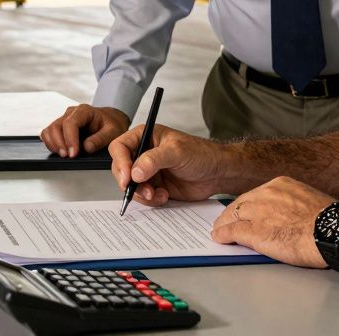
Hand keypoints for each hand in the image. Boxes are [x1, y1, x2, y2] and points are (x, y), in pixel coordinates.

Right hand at [40, 104, 129, 157]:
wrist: (110, 121)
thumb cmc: (112, 124)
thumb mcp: (113, 131)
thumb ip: (100, 139)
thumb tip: (86, 147)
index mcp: (84, 111)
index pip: (71, 123)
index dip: (70, 139)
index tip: (74, 154)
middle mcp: (71, 113)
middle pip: (56, 126)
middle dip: (59, 143)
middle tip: (67, 157)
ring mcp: (64, 119)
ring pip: (49, 130)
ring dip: (53, 144)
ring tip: (63, 156)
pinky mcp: (60, 128)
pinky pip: (48, 134)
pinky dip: (50, 144)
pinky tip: (59, 152)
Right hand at [108, 124, 234, 205]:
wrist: (217, 174)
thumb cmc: (201, 154)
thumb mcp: (177, 152)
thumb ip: (154, 160)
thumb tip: (135, 171)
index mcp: (145, 137)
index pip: (120, 147)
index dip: (121, 162)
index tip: (128, 177)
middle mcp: (143, 154)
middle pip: (121, 168)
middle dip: (129, 182)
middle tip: (143, 190)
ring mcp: (148, 171)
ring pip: (130, 186)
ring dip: (141, 194)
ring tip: (156, 195)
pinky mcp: (155, 186)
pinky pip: (143, 196)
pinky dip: (151, 200)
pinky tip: (164, 196)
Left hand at [210, 176, 334, 267]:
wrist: (334, 232)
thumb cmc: (330, 222)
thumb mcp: (308, 202)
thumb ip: (292, 205)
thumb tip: (288, 216)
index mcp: (282, 184)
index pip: (256, 194)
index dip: (248, 205)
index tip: (244, 210)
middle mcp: (267, 194)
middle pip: (241, 202)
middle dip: (232, 213)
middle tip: (225, 220)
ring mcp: (259, 212)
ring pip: (233, 215)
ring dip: (224, 224)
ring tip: (219, 230)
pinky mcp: (255, 231)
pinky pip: (233, 231)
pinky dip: (223, 235)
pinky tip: (220, 238)